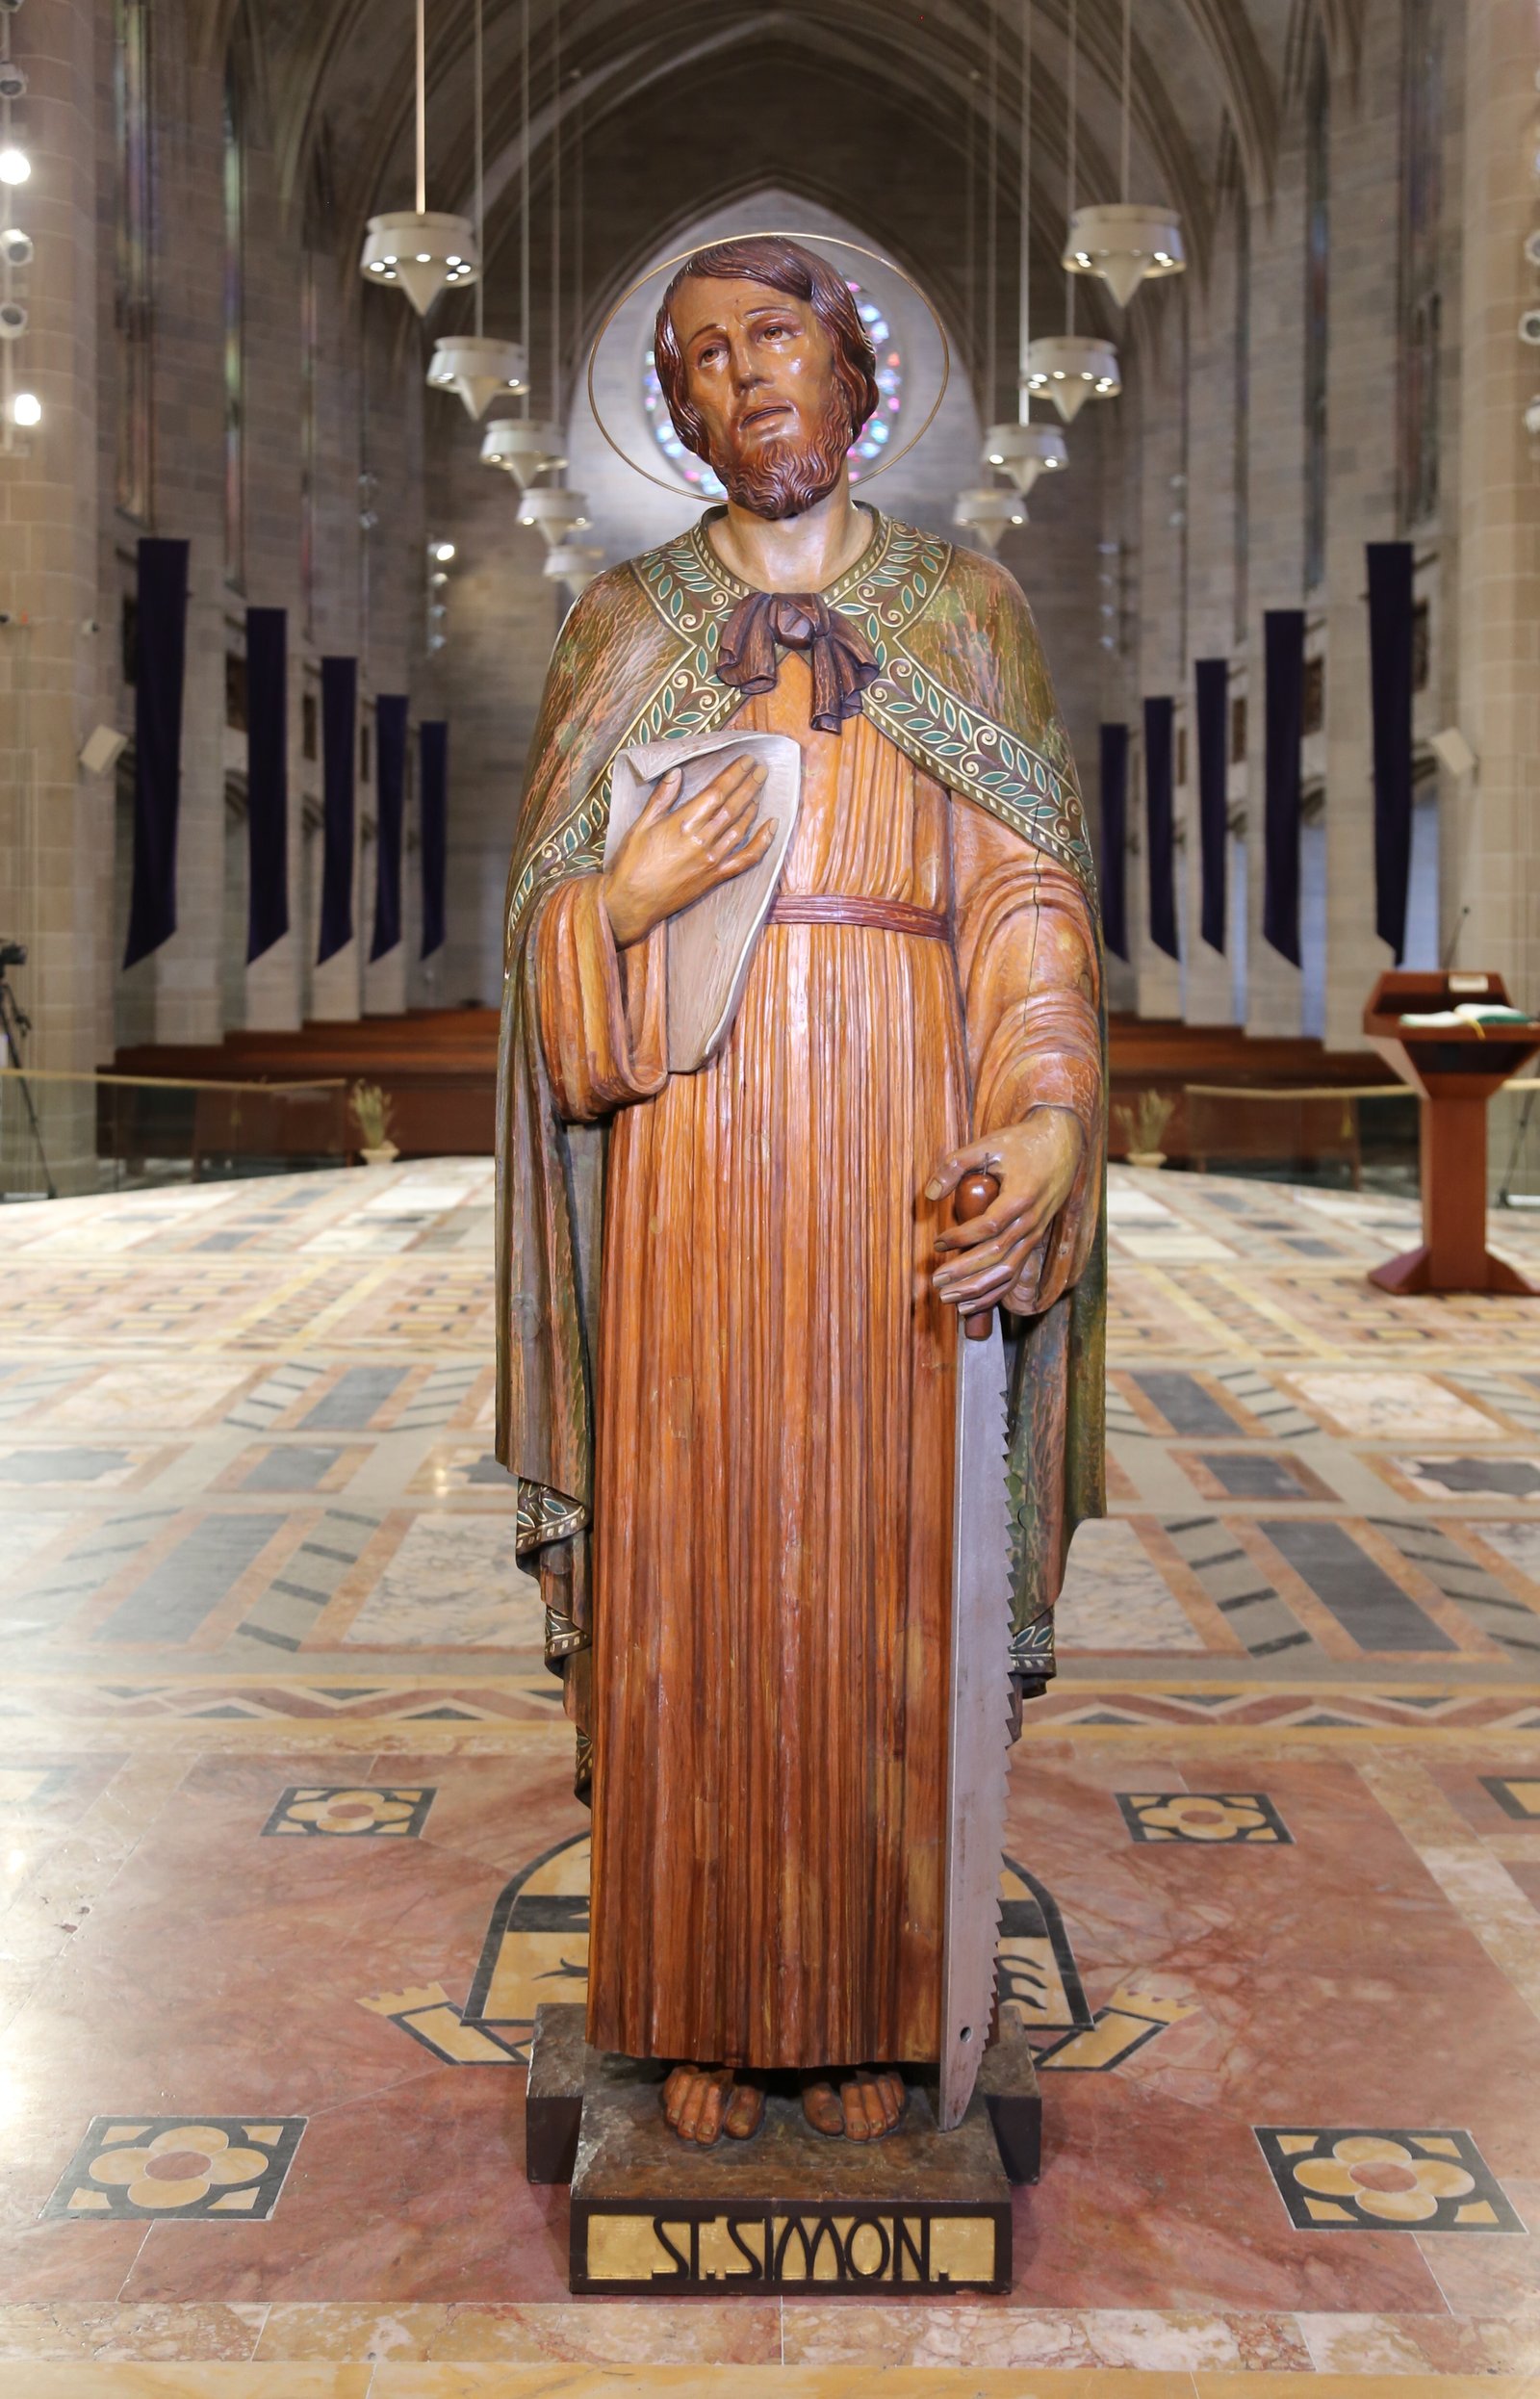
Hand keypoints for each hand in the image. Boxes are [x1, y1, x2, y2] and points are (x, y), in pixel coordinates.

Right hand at [600, 757, 774, 948]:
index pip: (717, 792)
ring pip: (740, 827)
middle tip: (762, 769)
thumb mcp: (640, 825)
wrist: (632, 902)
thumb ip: (661, 798)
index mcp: (683, 823)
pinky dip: (762, 843)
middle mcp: (702, 839)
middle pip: (733, 806)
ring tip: (761, 789)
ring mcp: (712, 859)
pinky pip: (745, 859)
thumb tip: (676, 773)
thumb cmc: (632, 863)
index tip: (747, 761)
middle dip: (749, 785)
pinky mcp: (715, 877)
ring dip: (753, 806)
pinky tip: (772, 827)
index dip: (734, 774)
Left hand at [926, 1111, 1083, 1315]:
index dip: (962, 1238)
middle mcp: (1031, 1221)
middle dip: (965, 1273)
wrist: (1062, 1143)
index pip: (989, 1227)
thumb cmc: (1022, 1143)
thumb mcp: (988, 1144)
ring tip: (950, 1300)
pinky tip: (973, 1304)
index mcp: (1021, 1197)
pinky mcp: (1034, 1239)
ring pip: (1008, 1270)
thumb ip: (956, 1165)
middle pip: (997, 1256)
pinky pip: (1015, 1273)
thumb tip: (930, 1194)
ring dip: (978, 1289)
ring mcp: (1035, 1233)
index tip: (938, 1244)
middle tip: (936, 1282)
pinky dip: (995, 1292)